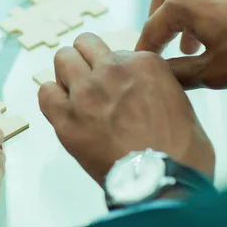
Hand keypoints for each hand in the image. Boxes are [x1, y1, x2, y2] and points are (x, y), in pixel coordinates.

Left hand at [38, 33, 214, 184]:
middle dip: (85, 59)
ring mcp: (86, 92)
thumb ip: (154, 85)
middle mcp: (113, 71)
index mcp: (144, 64)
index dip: (113, 69)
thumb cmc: (179, 152)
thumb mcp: (181, 103)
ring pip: (62, 59)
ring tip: (74, 94)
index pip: (114, 51)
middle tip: (88, 81)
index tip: (115, 86)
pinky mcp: (66, 117)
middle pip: (84, 44)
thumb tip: (137, 88)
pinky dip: (52, 98)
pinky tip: (63, 110)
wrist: (161, 182)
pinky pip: (45, 91)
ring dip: (67, 74)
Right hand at [136, 0, 226, 88]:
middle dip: (158, 19)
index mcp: (183, 1)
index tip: (142, 62)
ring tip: (195, 40)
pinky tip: (221, 25)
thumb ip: (179, 74)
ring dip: (182, 11)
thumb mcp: (214, 71)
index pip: (152, 28)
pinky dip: (204, 2)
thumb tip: (159, 73)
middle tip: (163, 43)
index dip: (146, 49)